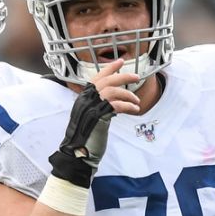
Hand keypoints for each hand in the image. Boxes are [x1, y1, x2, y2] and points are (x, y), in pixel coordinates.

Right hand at [48, 59, 139, 187]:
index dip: (108, 68)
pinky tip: (134, 109)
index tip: (119, 61)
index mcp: (83, 99)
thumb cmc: (86, 139)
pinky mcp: (99, 117)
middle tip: (136, 77)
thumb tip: (112, 103)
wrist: (78, 154)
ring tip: (136, 100)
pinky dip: (128, 105)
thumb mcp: (91, 119)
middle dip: (123, 76)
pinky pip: (116, 105)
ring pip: (112, 90)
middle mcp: (86, 100)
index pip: (96, 78)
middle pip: (106, 80)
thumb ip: (99, 108)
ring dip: (127, 93)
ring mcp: (91, 108)